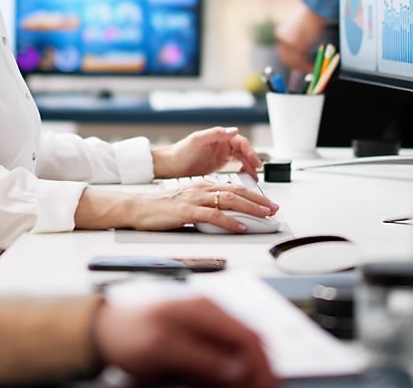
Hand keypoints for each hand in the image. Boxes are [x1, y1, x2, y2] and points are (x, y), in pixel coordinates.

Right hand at [74, 181, 277, 233]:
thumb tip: (224, 216)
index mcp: (202, 185)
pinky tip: (241, 227)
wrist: (138, 207)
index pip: (234, 187)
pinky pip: (214, 215)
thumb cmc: (161, 208)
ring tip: (265, 216)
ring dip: (251, 209)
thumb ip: (205, 206)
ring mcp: (195, 199)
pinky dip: (230, 221)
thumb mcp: (188, 202)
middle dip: (259, 200)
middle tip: (274, 209)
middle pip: (237, 192)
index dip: (254, 195)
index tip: (268, 203)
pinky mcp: (188, 211)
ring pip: (230, 201)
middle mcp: (201, 188)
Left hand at [93, 297, 276, 387]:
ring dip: (244, 375)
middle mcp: (210, 316)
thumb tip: (237, 368)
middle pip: (248, 345)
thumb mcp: (163, 347)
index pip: (249, 336)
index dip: (262, 365)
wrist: (104, 331)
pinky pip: (223, 359)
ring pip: (238, 354)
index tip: (267, 386)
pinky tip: (225, 387)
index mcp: (205, 310)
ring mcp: (205, 328)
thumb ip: (201, 357)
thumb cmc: (126, 332)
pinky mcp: (198, 341)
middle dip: (258, 371)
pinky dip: (228, 376)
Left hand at [153, 127, 263, 180]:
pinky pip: (236, 167)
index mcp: (219, 136)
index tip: (255, 161)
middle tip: (258, 171)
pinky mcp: (219, 165)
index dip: (250, 151)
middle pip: (244, 151)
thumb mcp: (197, 140)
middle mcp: (222, 144)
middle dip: (253, 160)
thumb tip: (233, 130)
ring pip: (242, 159)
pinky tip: (244, 178)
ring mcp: (221, 155)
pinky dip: (242, 171)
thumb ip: (215, 134)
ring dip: (249, 167)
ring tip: (254, 177)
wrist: (170, 166)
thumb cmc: (180, 152)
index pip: (241, 142)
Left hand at [274, 2, 328, 72]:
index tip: (301, 66)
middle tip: (308, 70)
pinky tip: (313, 66)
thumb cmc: (310, 17)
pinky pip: (301, 61)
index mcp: (280, 35)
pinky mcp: (296, 45)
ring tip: (313, 68)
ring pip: (294, 63)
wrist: (315, 10)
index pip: (283, 54)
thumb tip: (300, 53)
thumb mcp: (299, 30)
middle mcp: (281, 39)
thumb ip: (297, 41)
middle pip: (286, 60)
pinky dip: (307, 66)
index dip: (292, 62)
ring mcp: (287, 43)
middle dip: (297, 67)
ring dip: (304, 68)